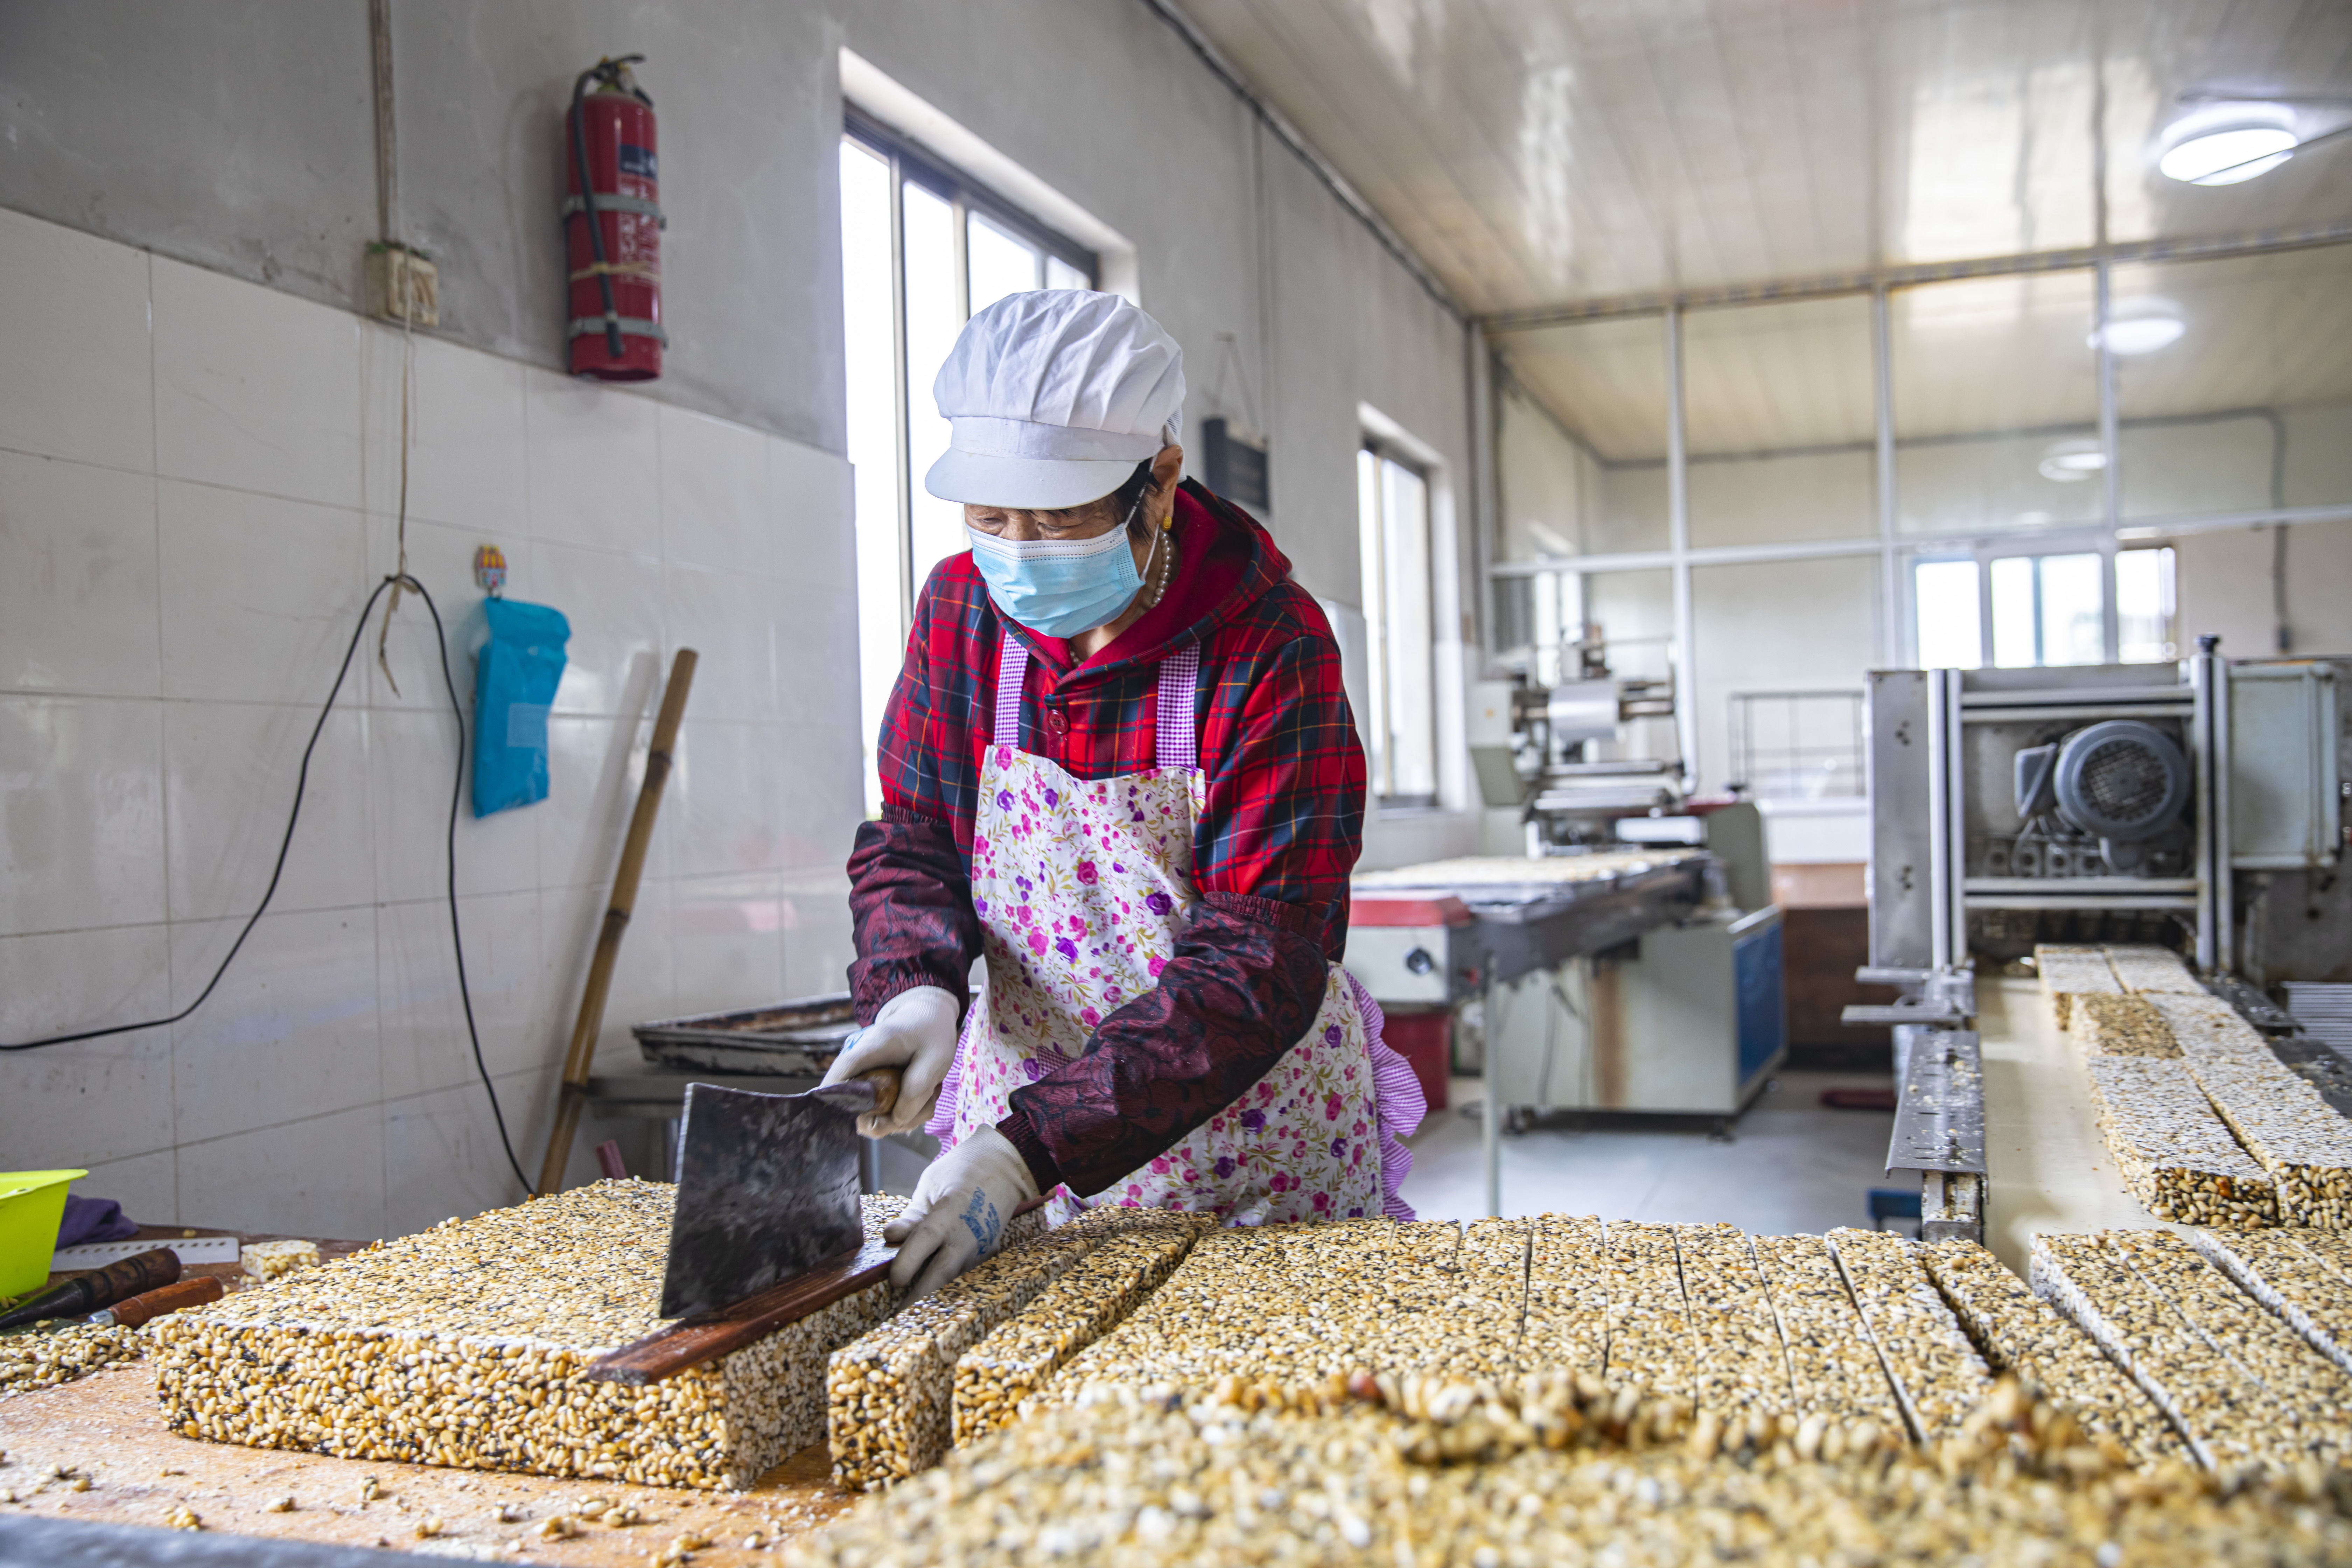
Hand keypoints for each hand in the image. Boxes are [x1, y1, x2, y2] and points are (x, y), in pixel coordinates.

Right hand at [822, 986, 959, 1136]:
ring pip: (872, 1117)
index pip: (842, 1071)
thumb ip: (917, 1089)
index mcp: (871, 1047)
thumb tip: (897, 1120)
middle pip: (855, 1107)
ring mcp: (864, 1079)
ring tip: (930, 1093)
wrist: (928, 1018)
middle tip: (926, 1104)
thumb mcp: (936, 1058)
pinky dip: (907, 1112)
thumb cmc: (931, 1034)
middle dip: (891, 1119)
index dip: (836, 1096)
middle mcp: (860, 1065)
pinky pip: (884, 1114)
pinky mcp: (873, 1090)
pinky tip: (924, 1095)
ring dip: (906, 1115)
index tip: (851, 1118)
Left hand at [883, 1126, 1039, 1299]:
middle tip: (896, 1312)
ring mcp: (982, 1244)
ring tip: (909, 1300)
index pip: (926, 1241)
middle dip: (919, 1295)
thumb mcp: (931, 1185)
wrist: (1006, 1166)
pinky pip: (962, 1270)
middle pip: (942, 1272)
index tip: (893, 1280)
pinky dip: (946, 1278)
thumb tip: (890, 1237)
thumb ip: (912, 1215)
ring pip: (952, 1276)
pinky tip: (930, 1283)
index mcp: (951, 1210)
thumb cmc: (962, 1170)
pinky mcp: (988, 1251)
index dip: (908, 1263)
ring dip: (932, 1289)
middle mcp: (969, 1232)